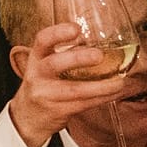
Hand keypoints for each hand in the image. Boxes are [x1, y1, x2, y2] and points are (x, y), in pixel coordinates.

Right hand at [3, 22, 131, 146]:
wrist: (28, 118)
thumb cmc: (43, 86)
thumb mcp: (45, 67)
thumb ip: (65, 55)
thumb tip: (98, 44)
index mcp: (36, 58)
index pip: (42, 40)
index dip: (58, 33)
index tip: (76, 29)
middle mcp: (37, 75)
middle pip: (54, 63)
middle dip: (78, 58)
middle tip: (99, 55)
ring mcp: (46, 94)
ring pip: (74, 89)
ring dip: (101, 86)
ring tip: (119, 82)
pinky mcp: (57, 111)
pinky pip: (83, 104)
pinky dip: (102, 98)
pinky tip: (115, 93)